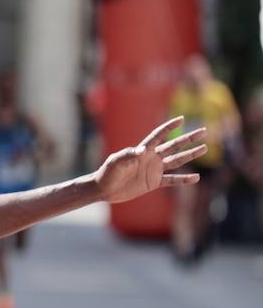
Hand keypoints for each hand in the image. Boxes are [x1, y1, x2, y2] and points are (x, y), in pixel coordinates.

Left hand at [92, 117, 206, 203]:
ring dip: (190, 155)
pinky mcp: (153, 182)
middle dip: (189, 138)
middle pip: (174, 145)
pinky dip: (184, 180)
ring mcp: (154, 170)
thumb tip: (143, 151)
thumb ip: (129, 155)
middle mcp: (151, 158)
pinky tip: (196, 178)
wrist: (104, 189)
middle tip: (204, 130)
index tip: (182, 118)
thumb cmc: (107, 172)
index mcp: (143, 150)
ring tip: (204, 148)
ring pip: (177, 160)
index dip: (169, 127)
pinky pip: (172, 180)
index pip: (159, 135)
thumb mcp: (115, 162)